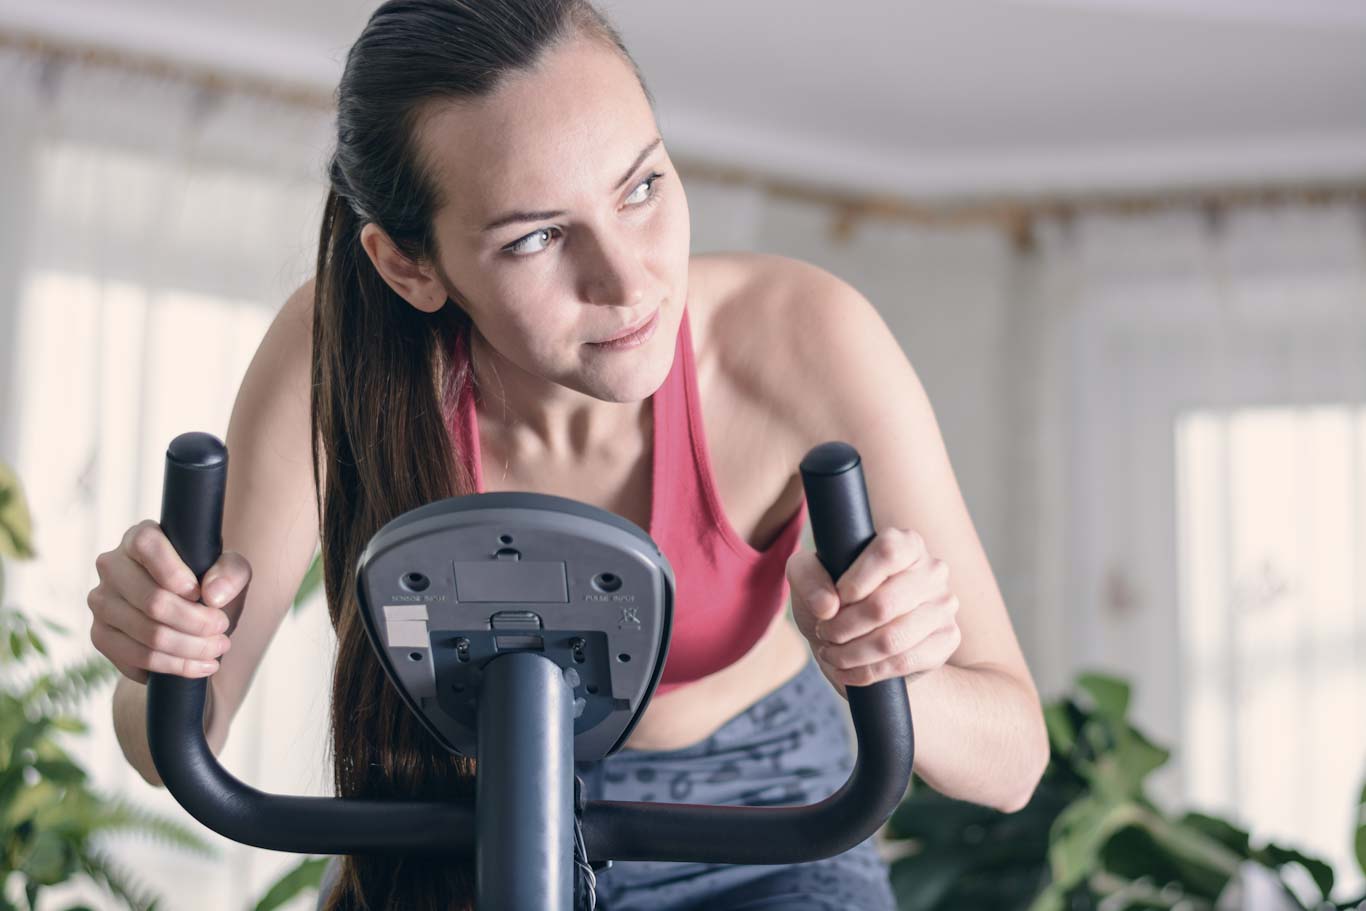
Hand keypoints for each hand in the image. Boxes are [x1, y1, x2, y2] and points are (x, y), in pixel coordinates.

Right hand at [88, 519, 250, 683]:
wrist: (192, 618)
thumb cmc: (210, 583)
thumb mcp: (232, 571)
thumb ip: (231, 573)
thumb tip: (212, 595)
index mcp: (140, 537)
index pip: (146, 546)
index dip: (175, 573)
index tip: (200, 594)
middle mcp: (112, 565)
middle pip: (152, 600)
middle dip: (196, 622)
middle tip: (222, 630)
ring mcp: (101, 601)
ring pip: (147, 633)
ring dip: (190, 648)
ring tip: (217, 649)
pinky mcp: (100, 635)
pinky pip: (136, 658)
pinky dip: (173, 666)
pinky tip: (198, 666)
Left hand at [787, 527, 960, 697]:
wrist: (861, 639)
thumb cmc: (835, 598)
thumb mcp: (809, 576)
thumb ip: (808, 577)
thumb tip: (827, 606)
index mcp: (906, 543)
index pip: (888, 552)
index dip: (856, 580)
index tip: (836, 599)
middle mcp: (932, 570)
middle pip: (884, 604)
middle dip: (842, 627)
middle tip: (825, 633)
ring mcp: (944, 606)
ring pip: (892, 639)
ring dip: (850, 653)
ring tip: (831, 653)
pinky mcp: (947, 640)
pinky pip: (903, 662)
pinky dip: (866, 672)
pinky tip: (847, 670)